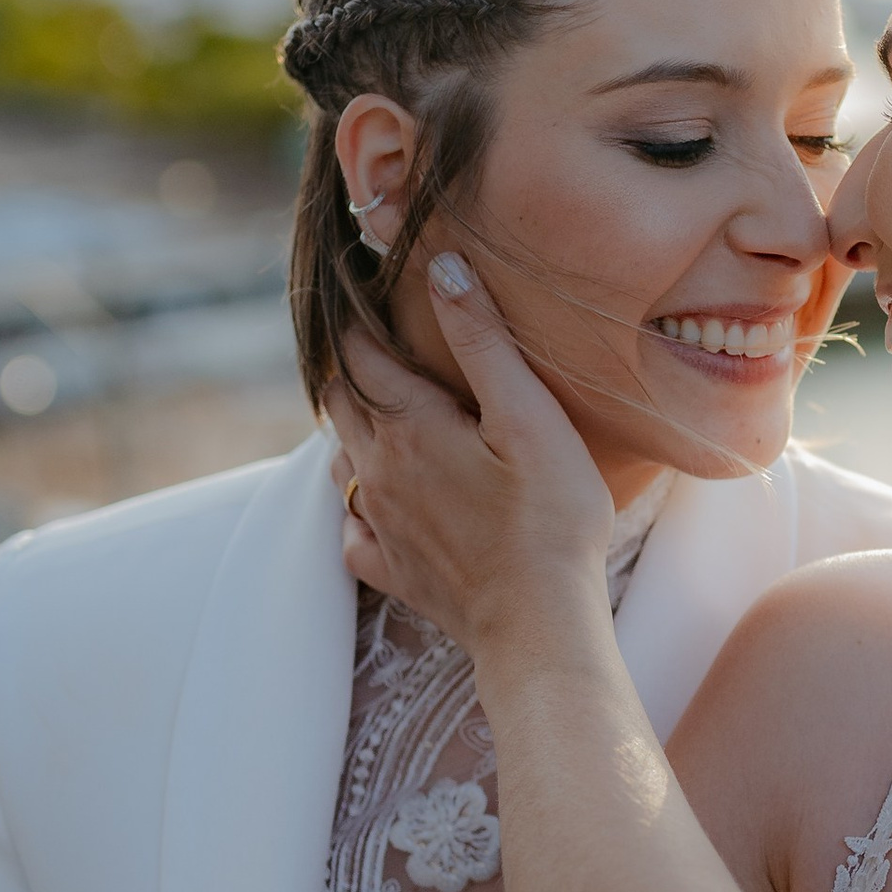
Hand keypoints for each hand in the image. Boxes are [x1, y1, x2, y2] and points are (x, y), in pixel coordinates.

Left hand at [330, 260, 610, 657]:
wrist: (539, 626)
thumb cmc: (550, 519)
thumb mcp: (529, 416)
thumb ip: (483, 341)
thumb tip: (442, 266)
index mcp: (410, 426)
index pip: (361, 355)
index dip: (362, 321)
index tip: (368, 296)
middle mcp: (380, 471)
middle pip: (341, 403)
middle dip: (355, 371)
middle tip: (381, 351)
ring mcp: (382, 525)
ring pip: (342, 462)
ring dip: (356, 434)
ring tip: (387, 420)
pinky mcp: (394, 571)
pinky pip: (353, 531)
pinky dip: (359, 507)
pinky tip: (384, 506)